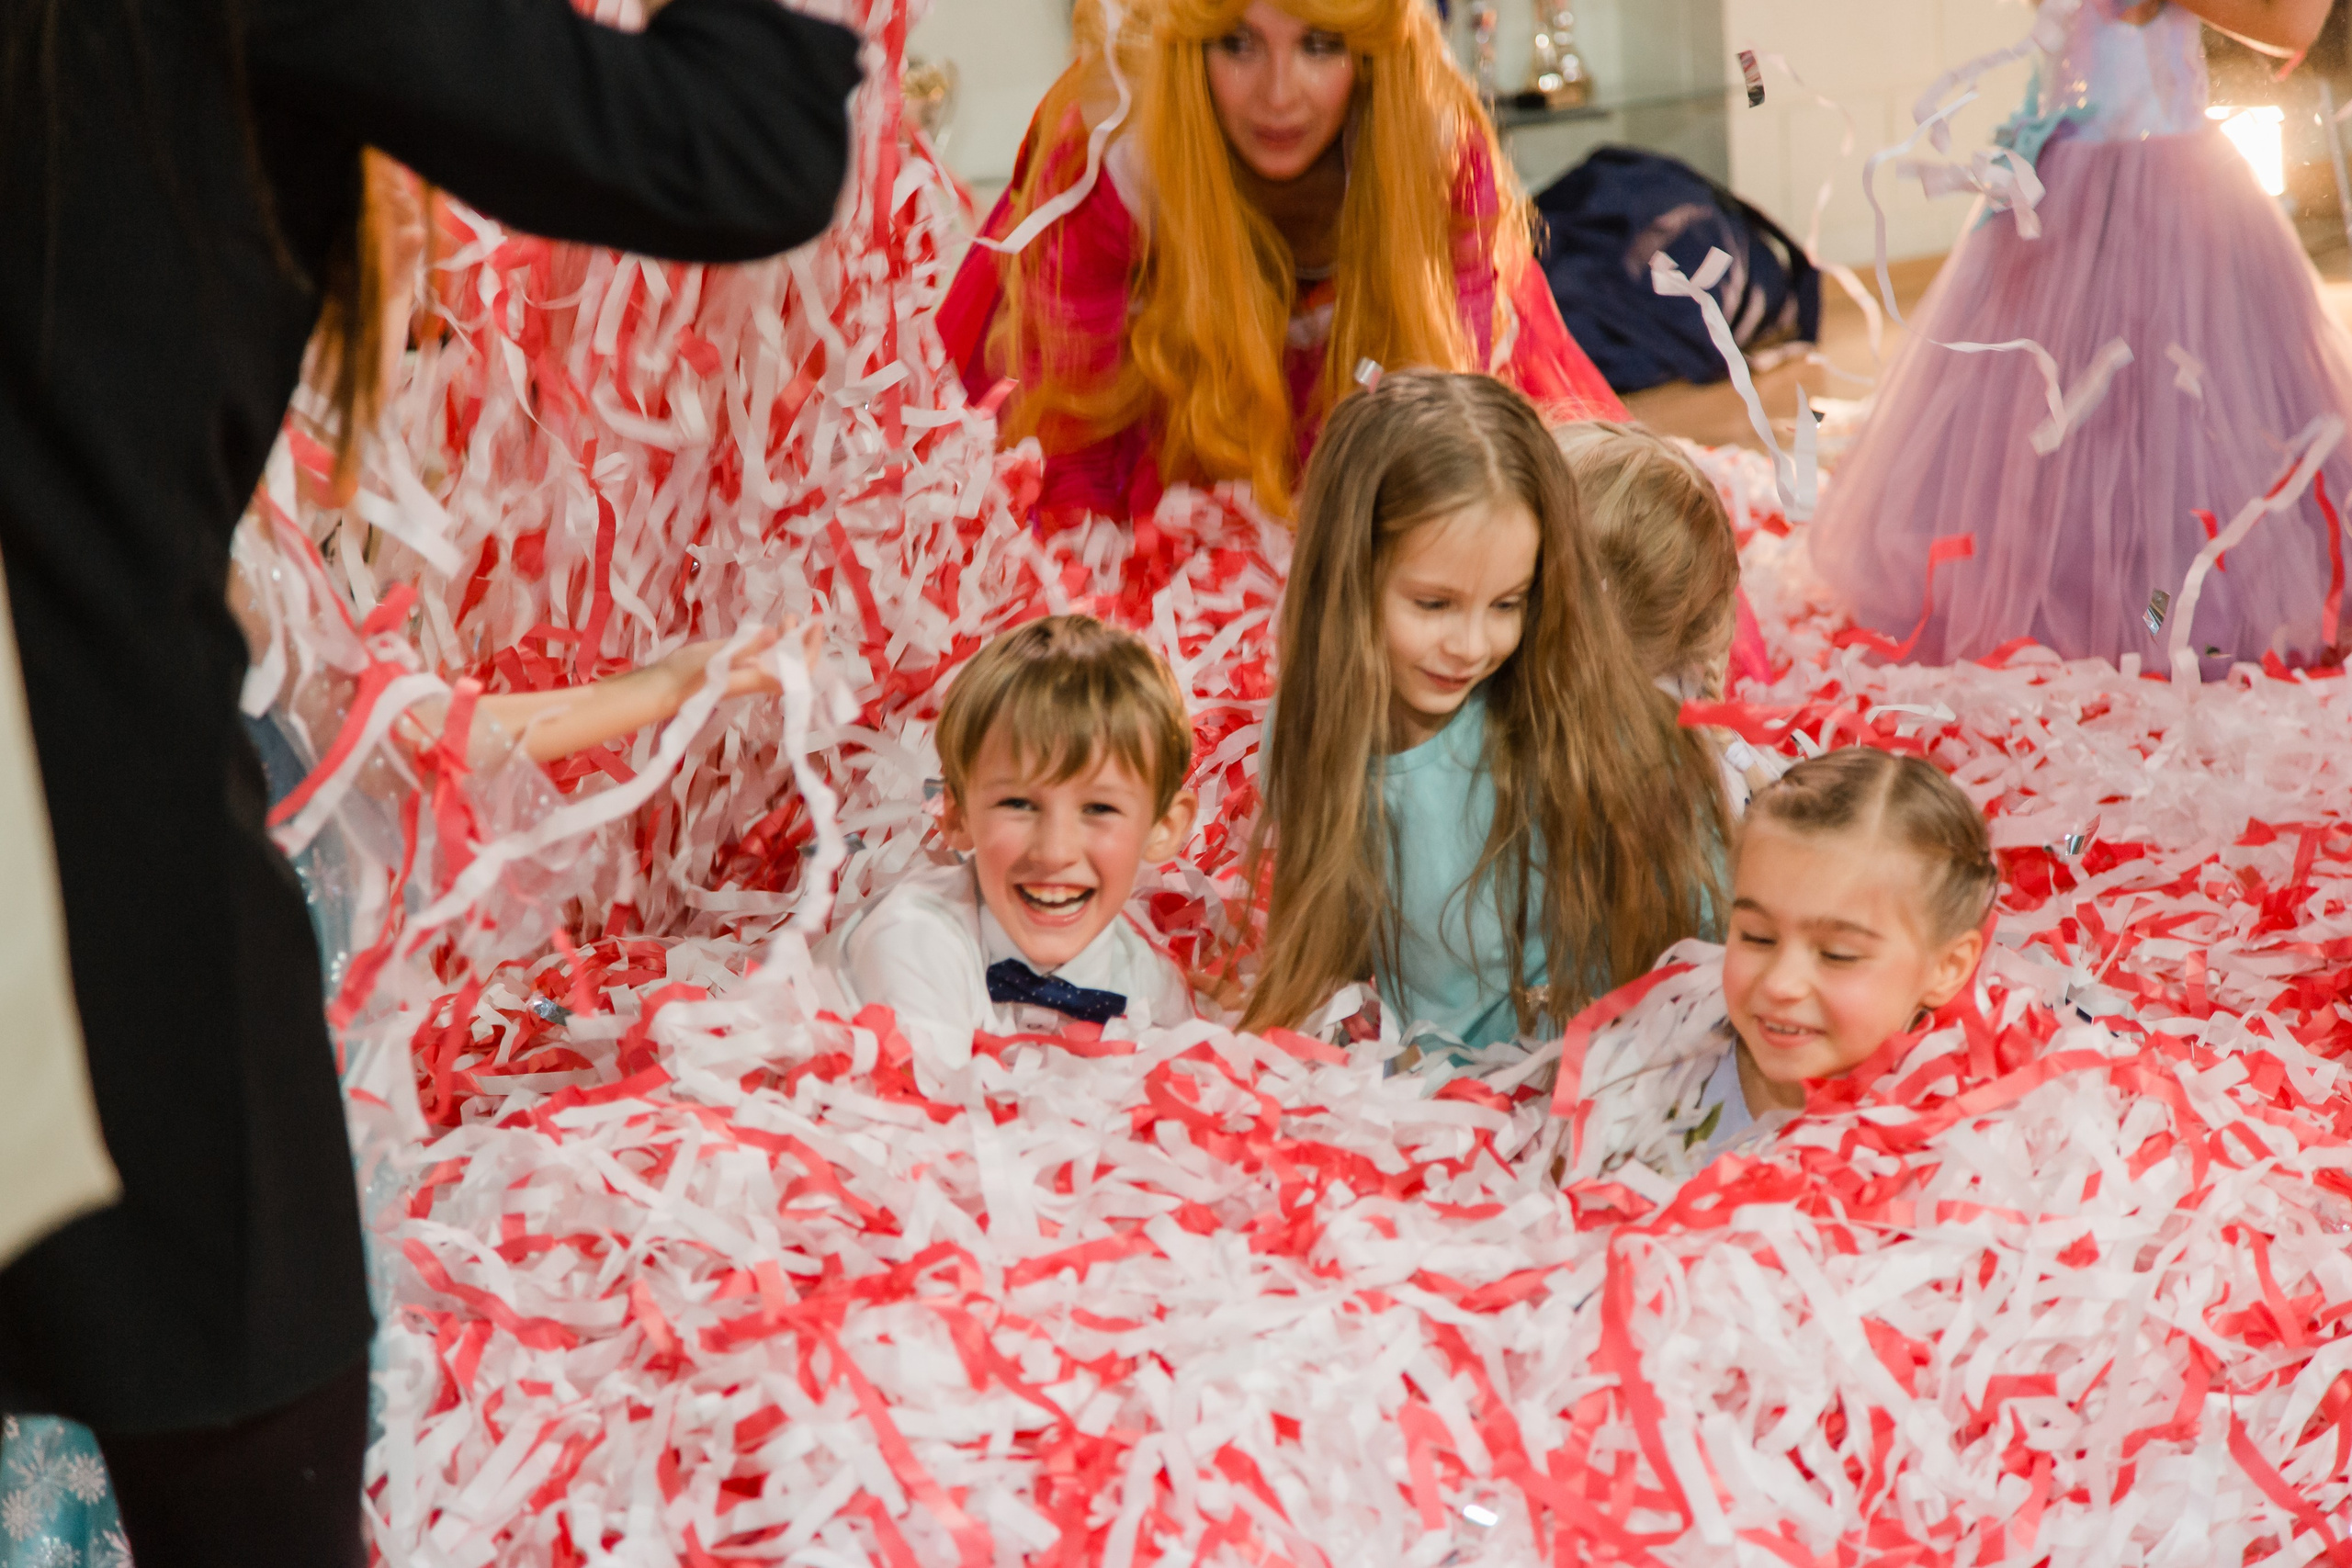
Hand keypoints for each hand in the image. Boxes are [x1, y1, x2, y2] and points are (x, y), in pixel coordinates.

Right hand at [649, 618, 821, 702]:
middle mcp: (759, 676)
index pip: (798, 668)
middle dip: (802, 640)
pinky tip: (771, 627)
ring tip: (788, 617)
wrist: (665, 687)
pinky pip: (763, 652)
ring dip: (789, 638)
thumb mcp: (716, 660)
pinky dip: (772, 640)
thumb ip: (745, 648)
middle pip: (794, 662)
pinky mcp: (736, 663)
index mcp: (759, 679)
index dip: (811, 648)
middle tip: (799, 617)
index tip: (814, 624)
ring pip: (780, 656)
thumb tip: (773, 634)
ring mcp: (748, 669)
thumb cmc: (688, 677)